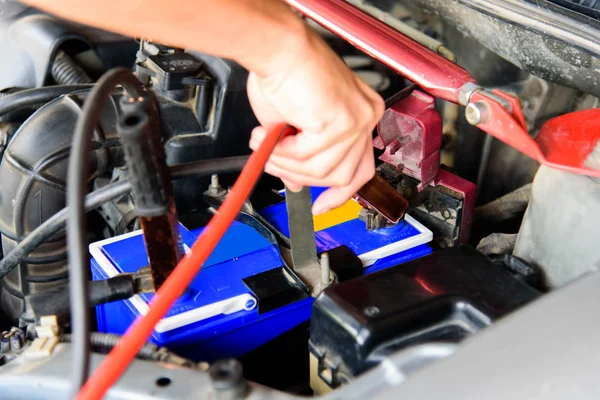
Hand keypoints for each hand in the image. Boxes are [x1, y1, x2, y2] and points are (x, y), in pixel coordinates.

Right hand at [247, 27, 383, 214]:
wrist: (276, 48)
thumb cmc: (284, 75)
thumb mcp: (291, 128)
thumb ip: (301, 158)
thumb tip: (297, 184)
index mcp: (360, 115)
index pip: (362, 168)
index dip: (340, 194)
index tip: (321, 207)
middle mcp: (366, 117)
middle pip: (344, 175)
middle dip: (304, 177)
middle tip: (272, 162)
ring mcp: (357, 119)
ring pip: (325, 171)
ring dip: (287, 163)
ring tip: (266, 144)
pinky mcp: (341, 121)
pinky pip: (310, 157)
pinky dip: (284, 151)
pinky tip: (269, 134)